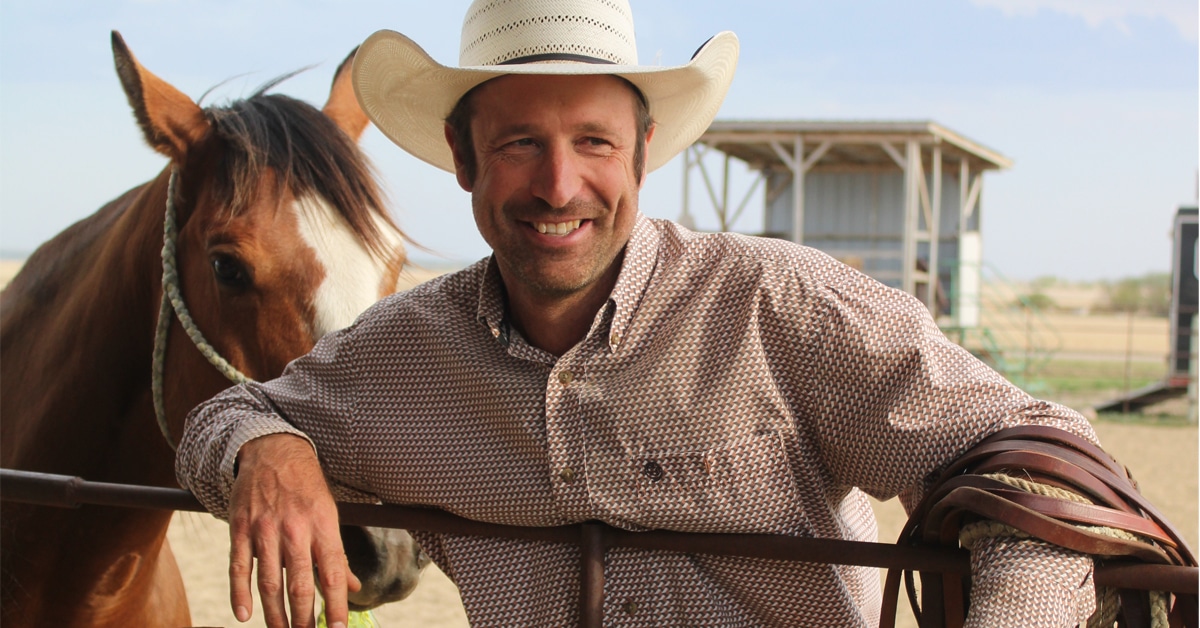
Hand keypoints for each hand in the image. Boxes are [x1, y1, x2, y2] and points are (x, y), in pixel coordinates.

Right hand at [227, 434, 361, 627]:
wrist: (272, 450)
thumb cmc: (306, 486)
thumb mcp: (329, 513)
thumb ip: (336, 553)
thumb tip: (352, 586)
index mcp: (323, 525)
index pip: (333, 573)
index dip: (337, 604)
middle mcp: (295, 529)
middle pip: (300, 584)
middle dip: (304, 618)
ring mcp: (265, 529)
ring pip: (270, 582)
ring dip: (276, 614)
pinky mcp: (240, 528)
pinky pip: (238, 567)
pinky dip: (239, 593)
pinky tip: (244, 615)